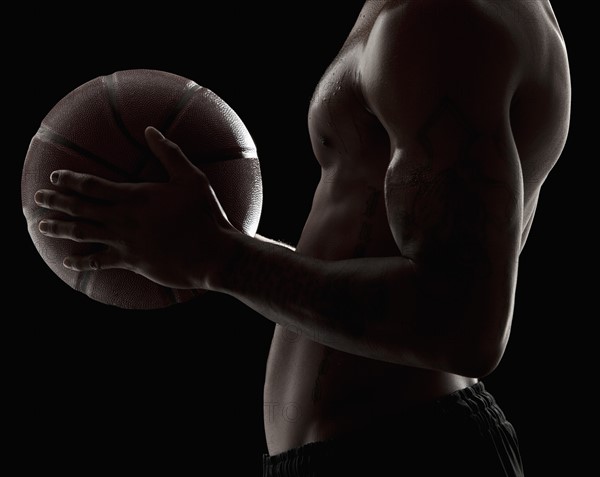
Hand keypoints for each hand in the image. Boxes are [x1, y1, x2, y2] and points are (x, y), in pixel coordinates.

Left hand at [33, 126, 237, 288]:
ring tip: (43, 225)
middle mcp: (123, 219)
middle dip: (55, 202)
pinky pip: (98, 262)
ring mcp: (124, 242)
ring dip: (60, 228)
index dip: (70, 180)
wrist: (212, 253)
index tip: (55, 177)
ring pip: (82, 233)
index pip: (92, 185)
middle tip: (37, 199)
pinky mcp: (131, 262)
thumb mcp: (190, 177)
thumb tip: (150, 130)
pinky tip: (68, 262)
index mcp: (134, 196)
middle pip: (79, 208)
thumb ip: (169, 152)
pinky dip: (81, 262)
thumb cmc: (204, 214)